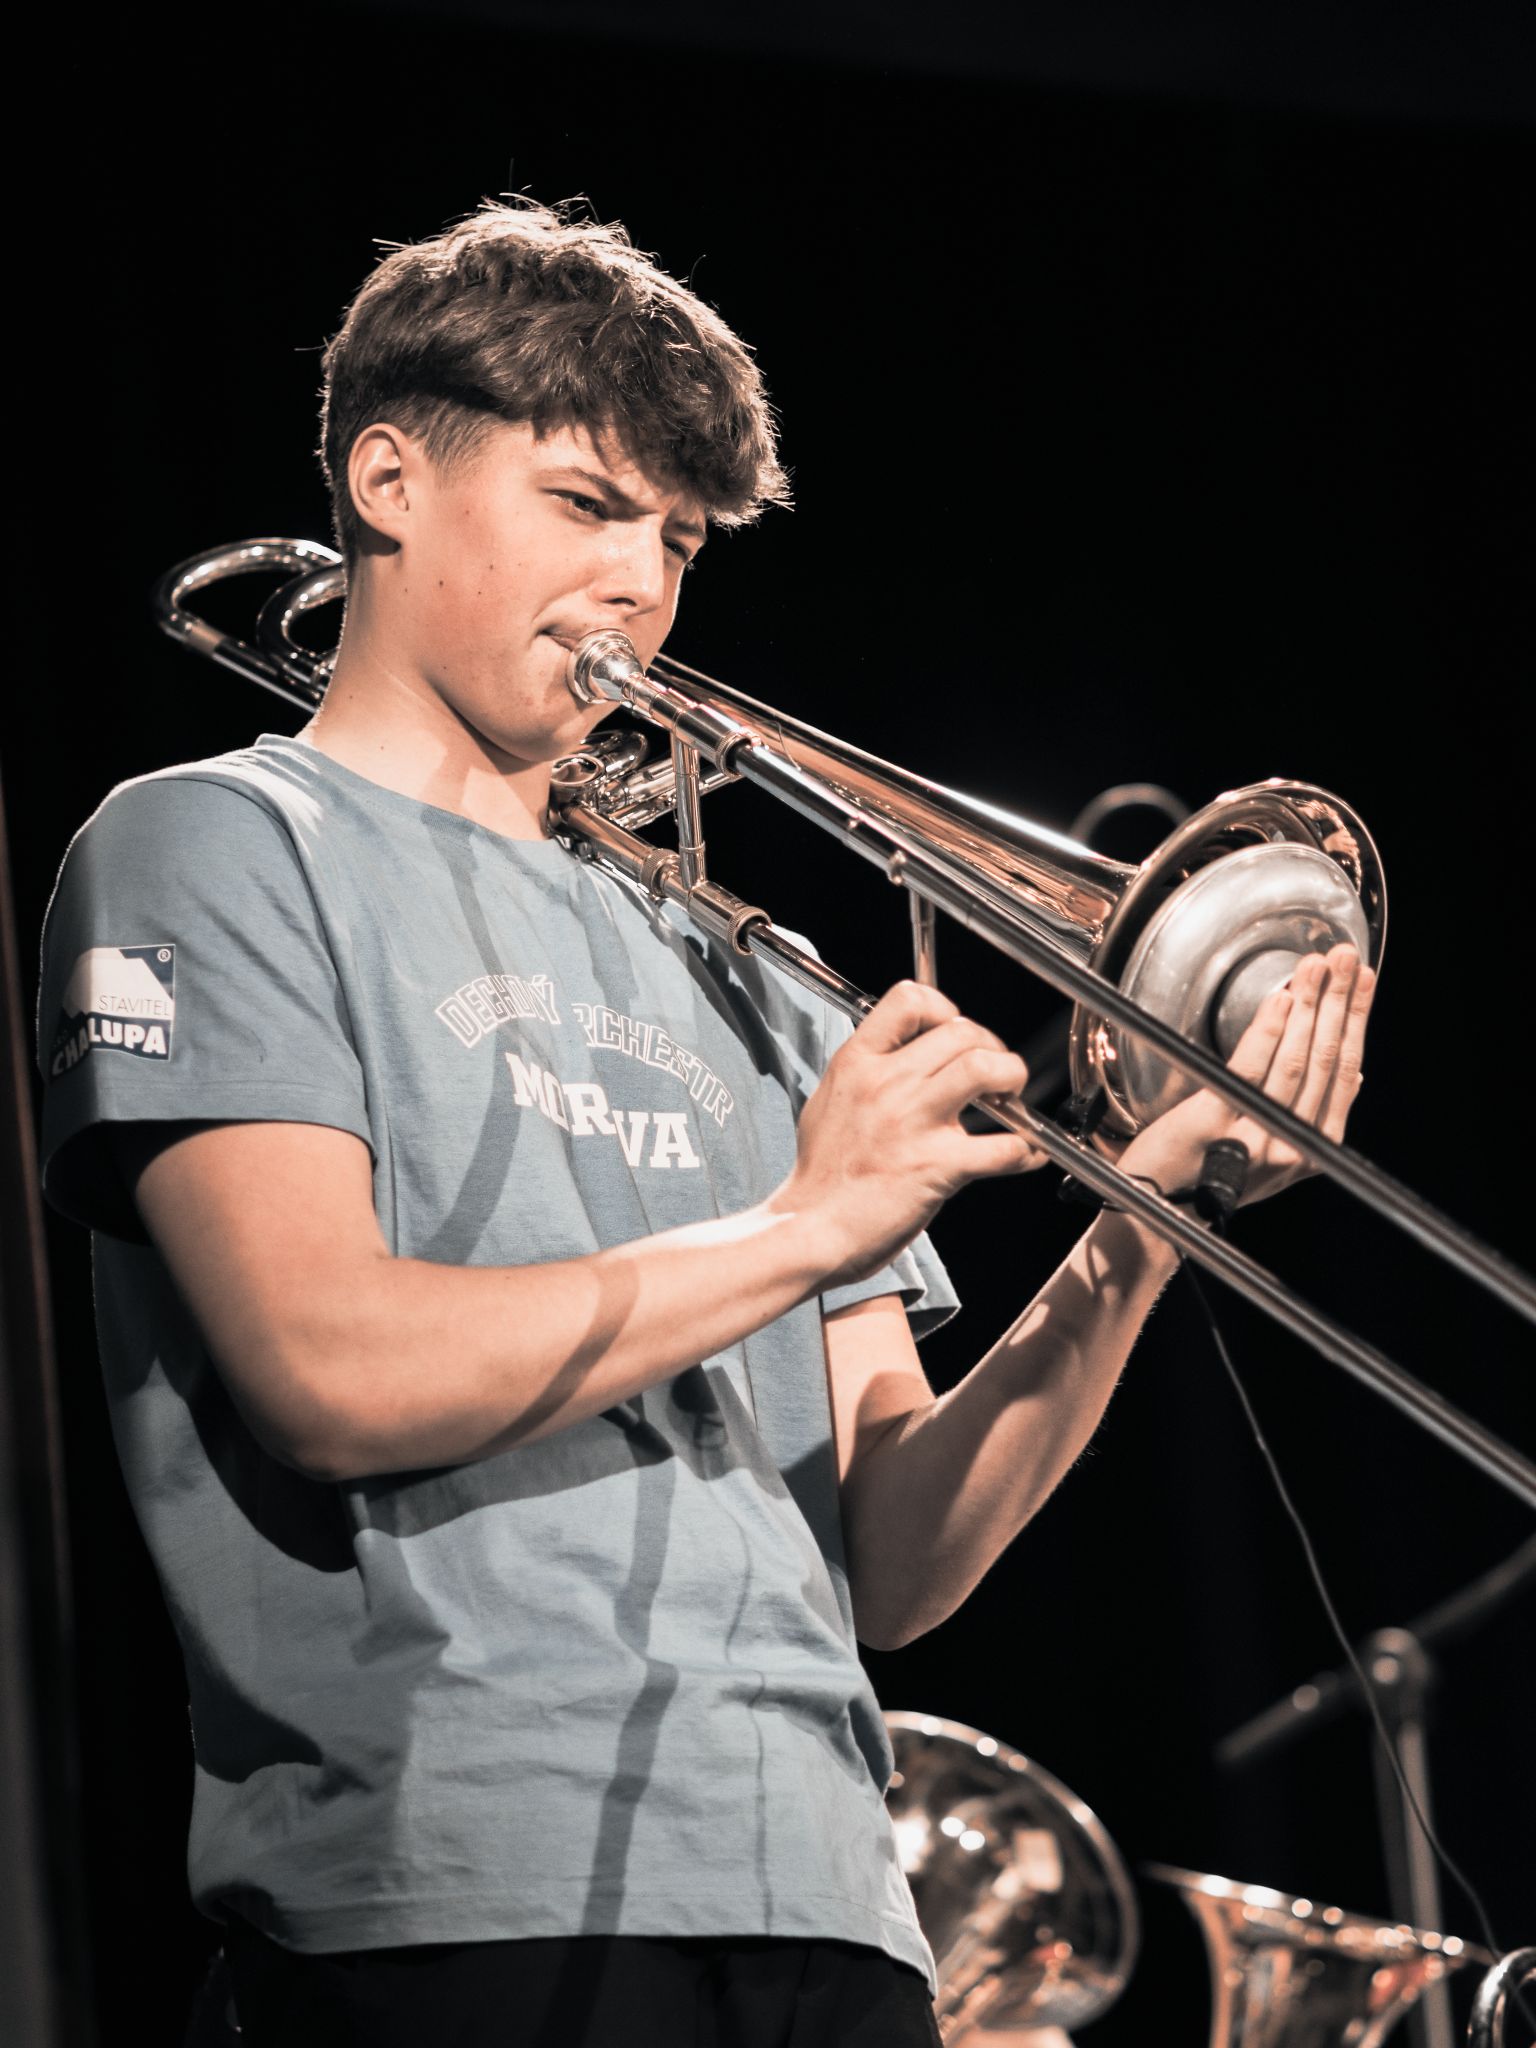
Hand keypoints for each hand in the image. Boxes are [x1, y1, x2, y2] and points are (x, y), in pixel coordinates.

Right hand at [777, 980, 1047, 1285]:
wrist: (809, 1230)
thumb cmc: (820, 1177)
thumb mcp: (829, 1101)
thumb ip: (866, 1074)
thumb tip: (901, 1056)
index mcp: (857, 1064)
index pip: (909, 999)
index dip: (944, 1008)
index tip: (954, 1028)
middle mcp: (886, 1084)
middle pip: (961, 1032)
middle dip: (991, 1047)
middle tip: (995, 1071)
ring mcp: (913, 1123)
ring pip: (985, 1068)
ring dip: (1011, 1078)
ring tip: (1010, 1097)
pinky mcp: (938, 1166)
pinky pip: (1003, 1146)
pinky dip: (1026, 1148)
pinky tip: (1027, 1152)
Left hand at [1110, 942, 1375, 1211]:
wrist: (1153, 1213)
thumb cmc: (1208, 1175)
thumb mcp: (1274, 1153)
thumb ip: (1314, 1117)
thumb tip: (1356, 1075)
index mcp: (1313, 1151)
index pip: (1345, 1073)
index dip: (1357, 1021)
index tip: (1365, 981)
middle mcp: (1292, 1147)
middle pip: (1326, 1061)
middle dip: (1341, 1002)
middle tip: (1348, 958)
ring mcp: (1256, 1137)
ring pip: (1295, 1062)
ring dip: (1310, 1006)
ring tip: (1319, 967)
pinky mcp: (1214, 1124)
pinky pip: (1249, 1070)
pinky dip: (1268, 1031)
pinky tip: (1282, 999)